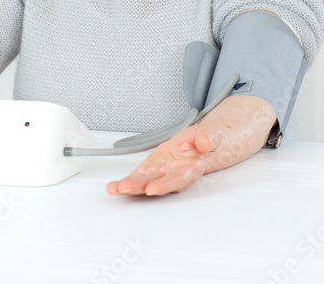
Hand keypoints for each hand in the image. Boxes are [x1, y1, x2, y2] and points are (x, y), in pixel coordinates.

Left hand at [106, 123, 222, 196]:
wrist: (197, 144)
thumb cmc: (203, 142)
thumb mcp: (210, 135)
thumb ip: (209, 139)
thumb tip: (207, 142)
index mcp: (189, 169)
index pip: (177, 180)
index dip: (164, 185)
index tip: (152, 188)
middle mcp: (172, 176)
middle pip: (156, 184)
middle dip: (139, 188)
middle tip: (125, 189)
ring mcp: (159, 175)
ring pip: (143, 183)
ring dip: (128, 187)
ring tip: (114, 189)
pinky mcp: (149, 171)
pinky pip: (136, 178)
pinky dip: (124, 183)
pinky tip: (113, 187)